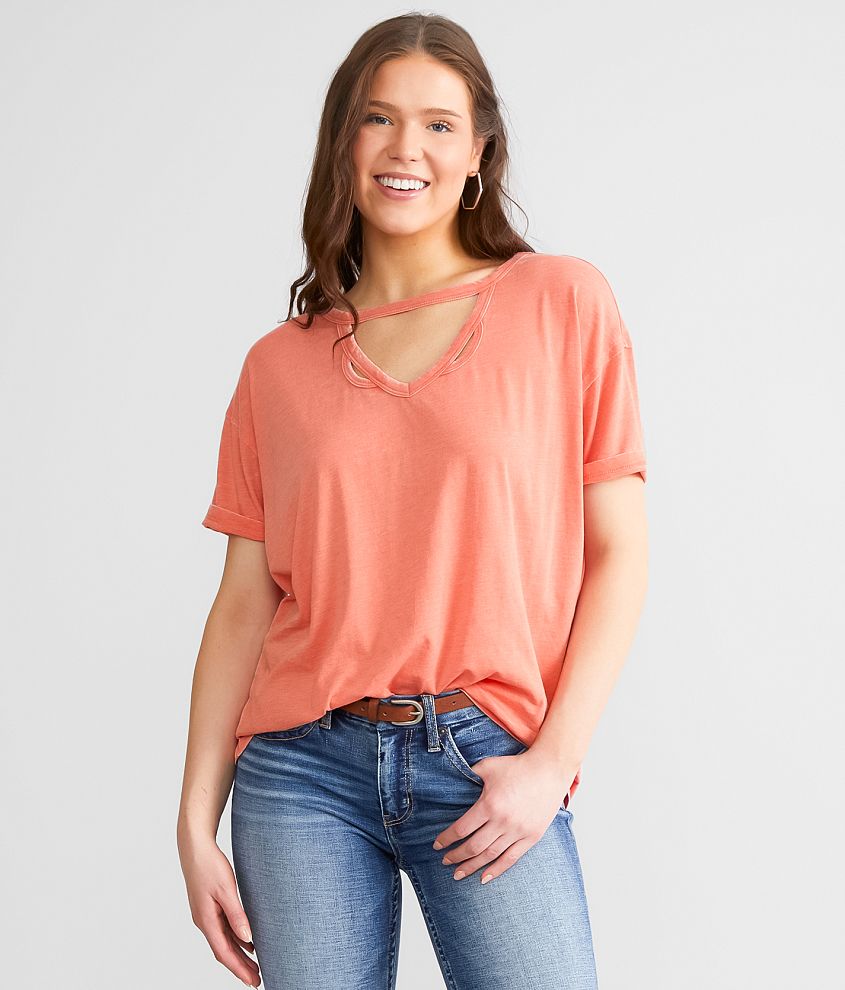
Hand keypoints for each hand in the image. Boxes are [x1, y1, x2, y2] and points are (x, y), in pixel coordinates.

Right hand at [178, 829, 260, 986]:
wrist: (195, 847)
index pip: (224, 952)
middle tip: (257, 980)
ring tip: (255, 967)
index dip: (239, 968)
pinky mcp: (210, 906)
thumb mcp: (226, 889)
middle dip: (240, 966)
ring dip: (239, 955)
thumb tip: (247, 939)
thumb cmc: (209, 865)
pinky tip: (248, 943)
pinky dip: (235, 939)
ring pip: (224, 941)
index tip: (252, 981)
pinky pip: (224, 929)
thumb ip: (236, 915)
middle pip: (224, 950)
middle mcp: (204, 921)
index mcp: (206, 920)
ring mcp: (206, 914)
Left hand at [432, 749, 576, 885]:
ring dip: (472, 866)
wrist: (549, 770)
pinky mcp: (531, 837)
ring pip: (490, 855)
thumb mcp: (488, 766)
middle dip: (456, 856)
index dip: (447, 839)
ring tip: (458, 873)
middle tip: (445, 862)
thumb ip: (469, 774)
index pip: (462, 829)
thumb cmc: (517, 766)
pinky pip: (511, 859)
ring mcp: (518, 831)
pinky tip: (483, 878)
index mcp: (489, 804)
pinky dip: (496, 870)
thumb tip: (453, 781)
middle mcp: (503, 821)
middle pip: (473, 846)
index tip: (437, 845)